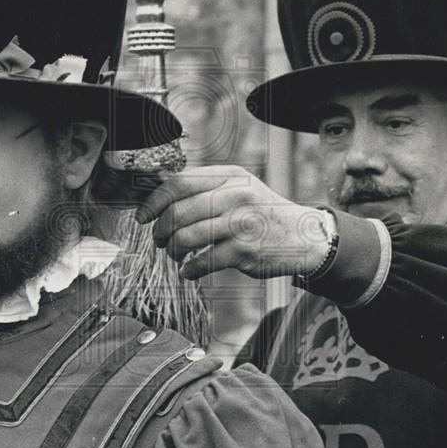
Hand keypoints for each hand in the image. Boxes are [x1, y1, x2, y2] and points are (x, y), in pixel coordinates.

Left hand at [135, 165, 332, 279]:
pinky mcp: (244, 251)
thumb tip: (159, 194)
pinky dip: (189, 270)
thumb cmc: (263, 213)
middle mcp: (235, 196)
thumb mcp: (240, 187)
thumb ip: (206, 187)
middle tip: (160, 241)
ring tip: (176, 255)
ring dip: (173, 251)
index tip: (143, 217)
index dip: (154, 201)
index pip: (179, 183)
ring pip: (186, 238)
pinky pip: (202, 262)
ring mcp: (240, 223)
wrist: (303, 236)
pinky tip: (190, 271)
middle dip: (161, 231)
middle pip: (178, 212)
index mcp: (230, 176)